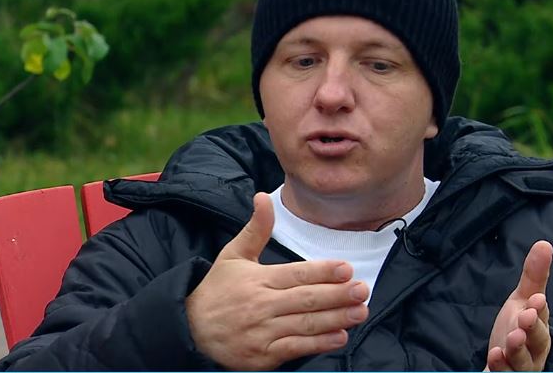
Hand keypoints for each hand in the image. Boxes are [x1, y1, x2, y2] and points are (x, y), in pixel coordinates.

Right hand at [185, 193, 369, 370]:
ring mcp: (262, 332)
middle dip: (338, 295)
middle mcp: (261, 305)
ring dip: (335, 319)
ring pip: (305, 324)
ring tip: (359, 312)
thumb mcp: (233, 255)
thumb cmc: (217, 289)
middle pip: (306, 299)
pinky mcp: (263, 356)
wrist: (190, 329)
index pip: (296, 274)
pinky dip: (319, 343)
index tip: (347, 268)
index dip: (323, 271)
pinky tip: (340, 336)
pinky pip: (296, 348)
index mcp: (258, 279)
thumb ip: (256, 229)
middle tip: (362, 290)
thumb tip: (263, 196)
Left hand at [486, 241, 552, 371]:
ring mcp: (521, 366)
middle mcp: (534, 350)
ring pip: (524, 362)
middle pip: (538, 342)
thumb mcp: (522, 300)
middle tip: (525, 318)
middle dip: (532, 330)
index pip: (542, 318)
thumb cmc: (516, 328)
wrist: (502, 362)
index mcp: (539, 328)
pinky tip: (495, 356)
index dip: (540, 311)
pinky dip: (502, 368)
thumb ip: (533, 276)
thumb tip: (544, 243)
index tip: (536, 299)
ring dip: (518, 351)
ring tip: (510, 339)